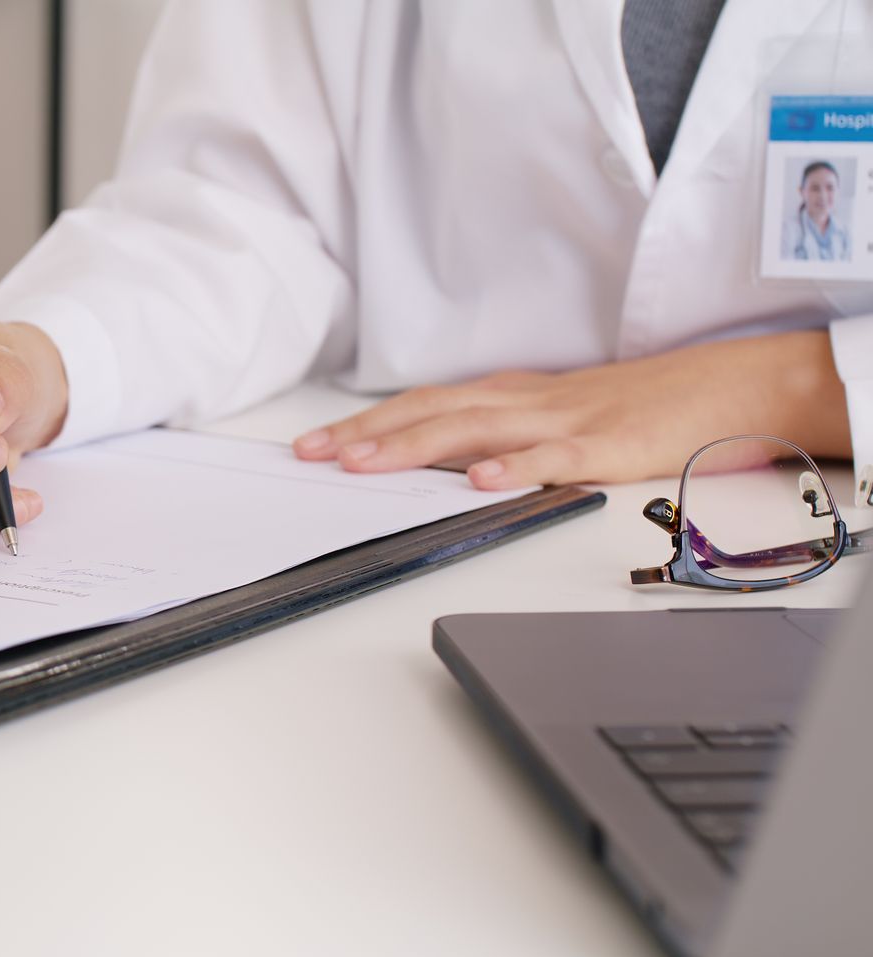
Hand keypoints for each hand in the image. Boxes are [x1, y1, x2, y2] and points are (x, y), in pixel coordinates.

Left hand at [291, 330, 851, 487]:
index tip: (314, 446)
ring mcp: (565, 421)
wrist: (729, 388)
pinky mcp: (608, 446)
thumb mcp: (556, 414)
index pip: (423, 406)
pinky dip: (515, 468)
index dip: (366, 424)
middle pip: (432, 414)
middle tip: (313, 457)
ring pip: (476, 431)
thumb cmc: (640, 406)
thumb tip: (436, 457)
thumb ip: (499, 432)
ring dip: (414, 447)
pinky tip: (479, 482)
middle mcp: (527, 401)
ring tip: (364, 464)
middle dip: (367, 436)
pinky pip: (555, 458)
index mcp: (512, 395)